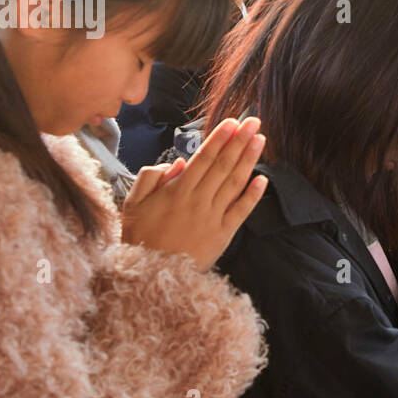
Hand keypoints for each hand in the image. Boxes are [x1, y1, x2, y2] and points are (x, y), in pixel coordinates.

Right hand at [120, 116, 268, 271]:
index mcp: (178, 190)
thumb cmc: (140, 238)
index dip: (220, 138)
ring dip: (249, 159)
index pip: (204, 157)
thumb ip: (152, 178)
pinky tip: (263, 179)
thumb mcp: (133, 204)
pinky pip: (241, 211)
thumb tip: (178, 162)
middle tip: (254, 121)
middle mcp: (198, 200)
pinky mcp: (223, 235)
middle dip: (239, 141)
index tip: (233, 122)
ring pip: (235, 183)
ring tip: (260, 139)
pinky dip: (253, 195)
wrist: (150, 276)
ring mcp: (213, 217)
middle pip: (223, 165)